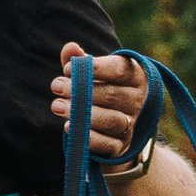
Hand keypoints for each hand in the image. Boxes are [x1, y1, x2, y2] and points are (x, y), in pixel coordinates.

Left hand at [51, 43, 150, 169]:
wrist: (115, 130)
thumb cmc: (102, 92)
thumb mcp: (93, 75)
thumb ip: (82, 61)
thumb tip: (70, 48)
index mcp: (137, 77)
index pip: (119, 70)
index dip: (93, 68)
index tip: (67, 69)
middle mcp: (139, 101)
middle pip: (112, 95)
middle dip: (80, 90)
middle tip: (56, 86)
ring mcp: (132, 125)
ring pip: (112, 120)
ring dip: (82, 113)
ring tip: (57, 106)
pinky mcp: (121, 147)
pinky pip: (107, 144)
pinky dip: (88, 136)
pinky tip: (69, 127)